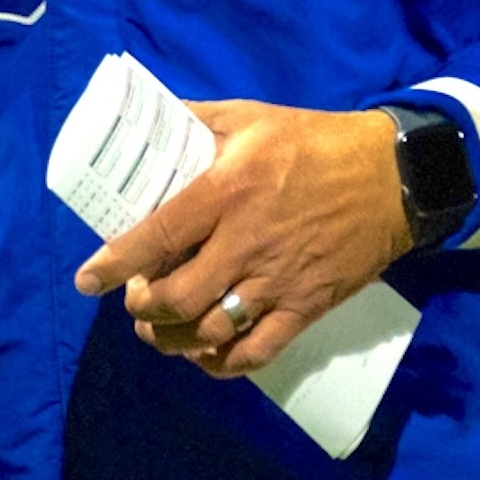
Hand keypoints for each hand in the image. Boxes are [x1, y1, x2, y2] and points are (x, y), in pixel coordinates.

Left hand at [73, 101, 411, 376]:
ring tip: (159, 329)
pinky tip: (204, 353)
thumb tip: (150, 119)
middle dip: (143, 306)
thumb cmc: (316, 141)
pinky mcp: (305, 306)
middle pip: (177, 297)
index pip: (158, 235)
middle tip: (136, 297)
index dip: (115, 263)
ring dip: (172, 338)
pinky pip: (255, 353)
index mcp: (229, 190)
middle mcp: (247, 242)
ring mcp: (278, 280)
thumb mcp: (254, 116)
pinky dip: (221, 363)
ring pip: (209, 331)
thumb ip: (199, 119)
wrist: (392, 175)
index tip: (87, 279)